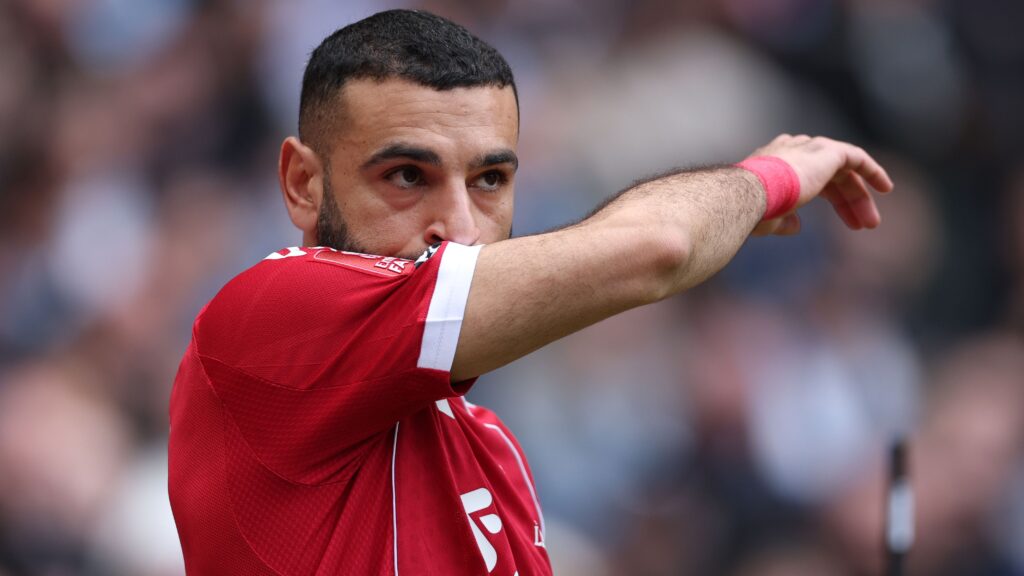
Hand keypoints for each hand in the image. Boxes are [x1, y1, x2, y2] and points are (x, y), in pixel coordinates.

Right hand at [748, 134, 893, 235]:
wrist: (750, 194)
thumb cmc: (753, 209)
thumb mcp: (770, 217)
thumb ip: (785, 218)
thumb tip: (797, 226)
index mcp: (776, 162)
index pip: (810, 178)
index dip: (831, 200)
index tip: (844, 223)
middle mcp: (793, 150)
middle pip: (830, 176)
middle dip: (846, 202)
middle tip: (861, 225)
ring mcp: (810, 148)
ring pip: (843, 171)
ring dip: (858, 196)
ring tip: (871, 222)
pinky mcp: (827, 150)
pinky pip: (856, 158)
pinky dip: (872, 171)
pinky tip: (885, 188)